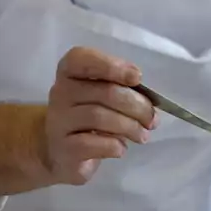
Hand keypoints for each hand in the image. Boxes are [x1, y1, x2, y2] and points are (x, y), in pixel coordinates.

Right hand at [44, 47, 157, 185]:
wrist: (62, 152)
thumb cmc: (89, 116)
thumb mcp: (102, 94)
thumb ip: (120, 87)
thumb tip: (148, 98)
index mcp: (70, 71)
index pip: (82, 58)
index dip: (111, 65)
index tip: (137, 77)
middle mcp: (59, 92)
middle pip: (104, 92)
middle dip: (136, 106)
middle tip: (152, 119)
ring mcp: (58, 121)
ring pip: (100, 117)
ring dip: (130, 127)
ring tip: (143, 135)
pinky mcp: (63, 149)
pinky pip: (93, 144)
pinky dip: (114, 146)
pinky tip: (121, 148)